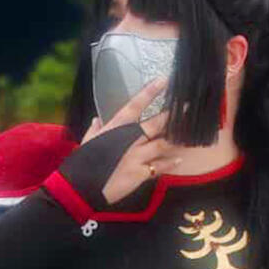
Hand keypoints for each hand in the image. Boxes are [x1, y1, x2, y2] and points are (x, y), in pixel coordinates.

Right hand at [80, 77, 184, 205]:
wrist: (79, 188)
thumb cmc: (81, 164)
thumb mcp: (86, 143)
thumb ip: (95, 130)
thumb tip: (96, 120)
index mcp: (115, 128)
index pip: (135, 105)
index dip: (150, 92)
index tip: (164, 80)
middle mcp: (128, 139)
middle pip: (156, 123)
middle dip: (174, 115)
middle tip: (189, 107)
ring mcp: (136, 156)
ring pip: (162, 144)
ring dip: (176, 139)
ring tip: (189, 134)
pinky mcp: (139, 173)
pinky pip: (159, 166)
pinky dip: (169, 163)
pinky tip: (179, 159)